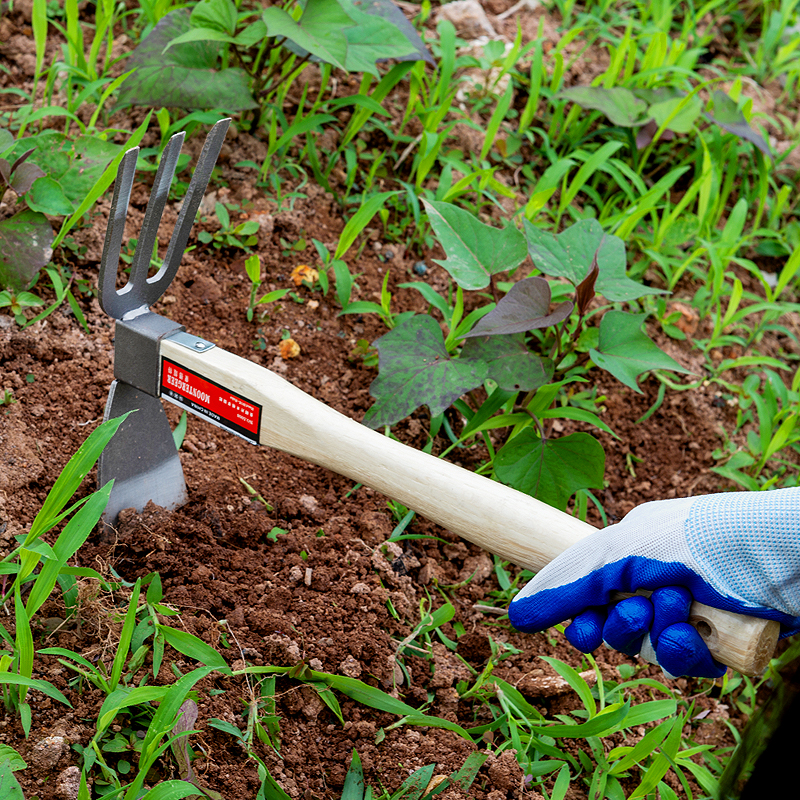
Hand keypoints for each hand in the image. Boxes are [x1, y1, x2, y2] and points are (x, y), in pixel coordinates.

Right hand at [509, 489, 799, 677]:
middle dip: (619, 625)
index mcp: (634, 550)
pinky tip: (699, 635)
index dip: (576, 613)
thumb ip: (571, 580)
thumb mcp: (626, 550)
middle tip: (628, 618)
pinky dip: (687, 652)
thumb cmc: (704, 538)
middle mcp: (659, 582)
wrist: (783, 556)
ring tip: (680, 610)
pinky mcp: (719, 642)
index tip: (570, 629)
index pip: (588, 590)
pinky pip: (683, 665)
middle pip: (614, 626)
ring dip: (656, 634)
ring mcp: (690, 613)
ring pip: (647, 649)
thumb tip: (516, 614)